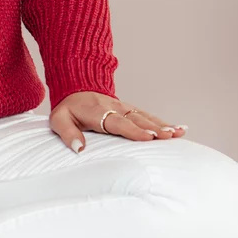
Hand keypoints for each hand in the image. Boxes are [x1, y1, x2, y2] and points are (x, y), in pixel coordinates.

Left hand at [50, 91, 186, 152]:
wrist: (74, 88)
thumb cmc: (67, 109)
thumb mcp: (58, 120)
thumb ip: (67, 134)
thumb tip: (79, 149)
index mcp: (97, 111)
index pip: (117, 122)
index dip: (133, 130)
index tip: (148, 137)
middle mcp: (114, 108)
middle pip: (136, 119)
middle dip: (153, 128)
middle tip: (169, 137)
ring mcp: (124, 107)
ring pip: (145, 116)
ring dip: (162, 125)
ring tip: (179, 133)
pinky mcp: (130, 109)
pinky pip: (147, 116)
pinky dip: (163, 122)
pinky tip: (179, 129)